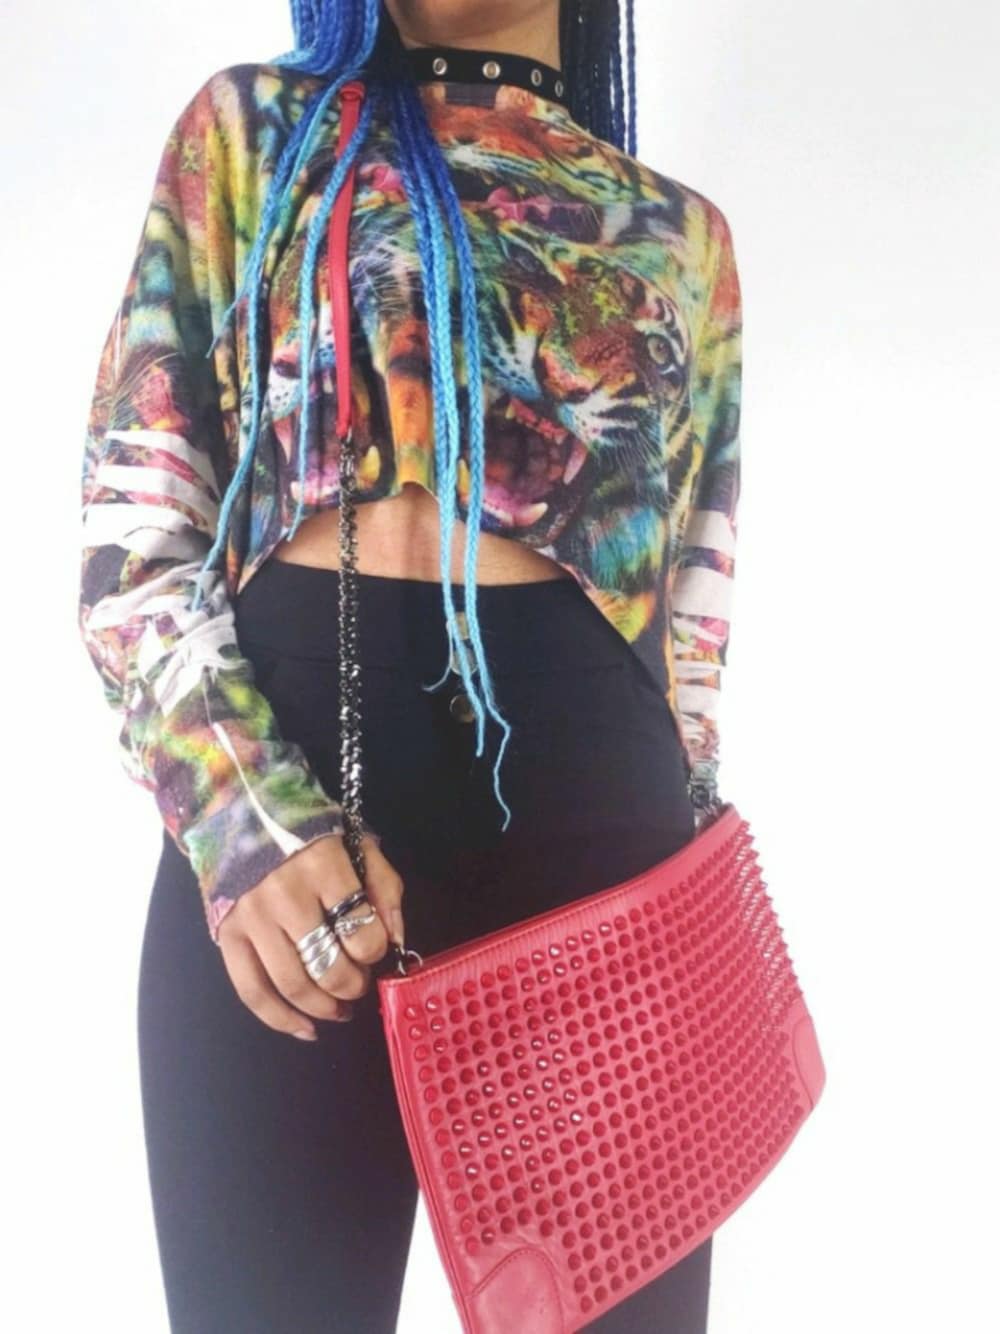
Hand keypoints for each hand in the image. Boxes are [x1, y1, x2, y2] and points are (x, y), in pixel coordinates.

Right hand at [216, 832, 403, 1040]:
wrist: (244, 817)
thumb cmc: (312, 837)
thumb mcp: (359, 846)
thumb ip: (384, 889)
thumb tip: (397, 941)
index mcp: (323, 866)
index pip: (360, 929)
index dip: (376, 950)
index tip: (375, 948)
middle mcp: (284, 894)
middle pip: (327, 965)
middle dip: (352, 986)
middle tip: (359, 984)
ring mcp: (251, 917)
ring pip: (291, 985)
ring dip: (324, 1008)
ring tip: (340, 1010)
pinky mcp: (226, 935)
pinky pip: (251, 992)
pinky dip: (280, 1020)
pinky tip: (305, 1029)